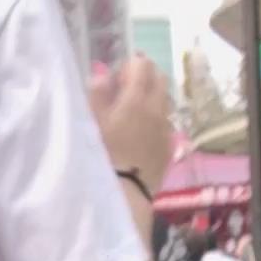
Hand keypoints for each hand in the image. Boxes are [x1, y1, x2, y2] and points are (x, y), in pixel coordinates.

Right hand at [89, 57, 171, 202]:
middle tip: (128, 92)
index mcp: (137, 97)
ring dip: (152, 101)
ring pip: (164, 102)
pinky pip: (165, 125)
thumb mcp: (91, 123)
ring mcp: (166, 128)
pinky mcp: (169, 148)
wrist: (123, 196)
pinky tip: (141, 138)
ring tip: (134, 117)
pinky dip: (156, 123)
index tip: (116, 81)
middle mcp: (157, 108)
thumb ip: (97, 95)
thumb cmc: (101, 156)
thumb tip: (102, 74)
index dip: (129, 67)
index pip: (142, 64)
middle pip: (160, 78)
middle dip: (146, 78)